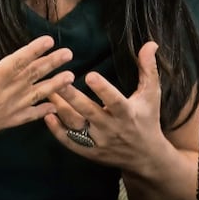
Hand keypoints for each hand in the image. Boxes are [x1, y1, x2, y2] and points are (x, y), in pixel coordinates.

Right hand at [0, 29, 73, 151]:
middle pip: (32, 76)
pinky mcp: (4, 122)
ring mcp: (6, 111)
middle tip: (68, 53)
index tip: (49, 40)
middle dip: (51, 63)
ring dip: (54, 86)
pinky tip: (53, 107)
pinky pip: (27, 116)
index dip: (34, 50)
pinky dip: (41, 112)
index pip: (17, 62)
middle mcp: (3, 96)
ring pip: (35, 96)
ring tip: (70, 77)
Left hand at [44, 41, 174, 169]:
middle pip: (89, 112)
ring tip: (47, 92)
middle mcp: (112, 128)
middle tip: (58, 81)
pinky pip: (70, 142)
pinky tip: (47, 115)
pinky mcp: (89, 151)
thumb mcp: (151, 94)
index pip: (115, 101)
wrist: (145, 156)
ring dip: (60, 109)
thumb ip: (148, 69)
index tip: (90, 75)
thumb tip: (150, 43)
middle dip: (72, 97)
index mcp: (128, 114)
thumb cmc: (148, 119)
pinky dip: (57, 131)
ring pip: (76, 126)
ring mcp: (99, 142)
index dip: (103, 89)